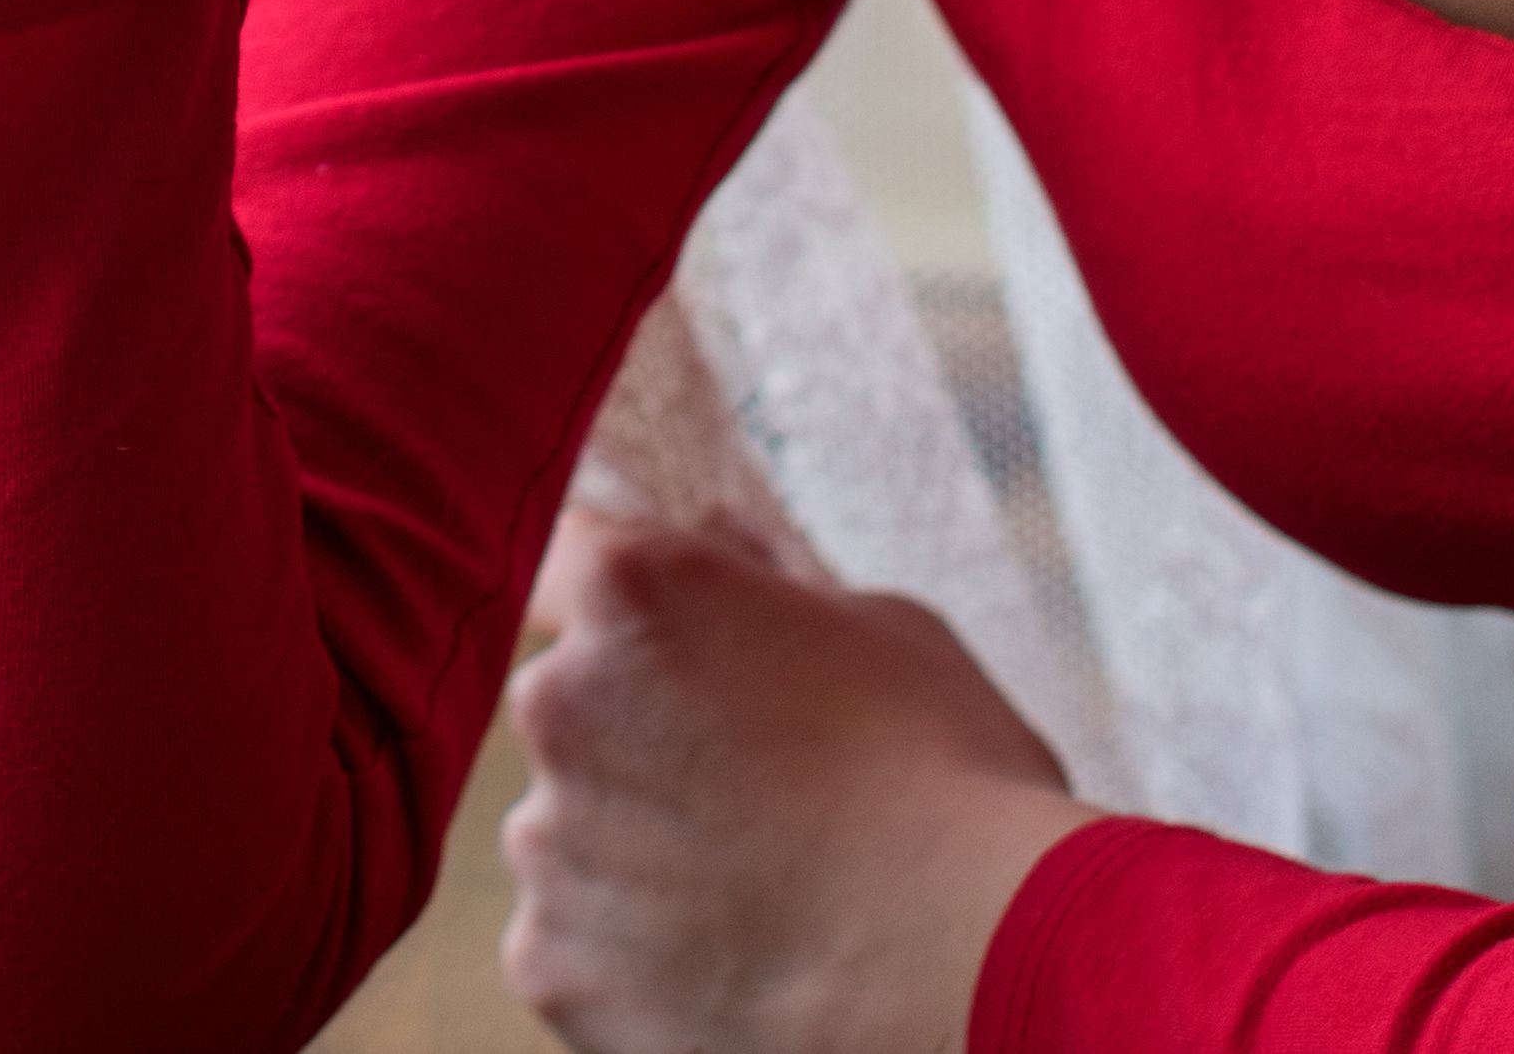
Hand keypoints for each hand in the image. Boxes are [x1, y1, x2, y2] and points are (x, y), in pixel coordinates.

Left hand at [498, 511, 1092, 1053]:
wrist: (967, 972)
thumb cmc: (950, 786)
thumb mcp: (889, 634)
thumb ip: (773, 581)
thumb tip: (721, 540)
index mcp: (638, 599)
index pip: (564, 556)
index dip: (614, 601)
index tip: (660, 638)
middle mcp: (561, 706)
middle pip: (571, 705)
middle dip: (638, 733)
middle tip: (751, 788)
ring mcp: (546, 845)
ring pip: (572, 829)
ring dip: (635, 846)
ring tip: (757, 889)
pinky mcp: (551, 962)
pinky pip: (574, 937)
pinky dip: (630, 950)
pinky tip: (730, 960)